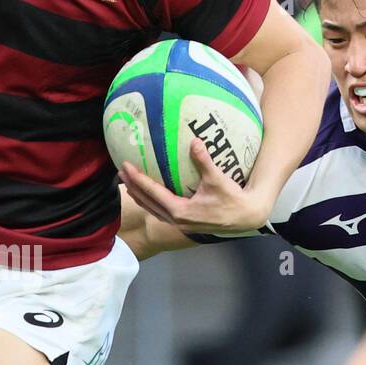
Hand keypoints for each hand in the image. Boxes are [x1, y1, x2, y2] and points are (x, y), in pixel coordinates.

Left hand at [119, 138, 270, 234]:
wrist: (245, 216)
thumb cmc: (232, 199)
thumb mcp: (218, 179)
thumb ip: (204, 161)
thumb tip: (194, 141)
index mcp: (180, 211)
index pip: (152, 193)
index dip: (137, 179)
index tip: (125, 166)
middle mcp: (176, 220)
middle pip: (146, 202)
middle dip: (132, 186)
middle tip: (121, 171)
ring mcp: (179, 223)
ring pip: (151, 209)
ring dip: (138, 195)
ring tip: (128, 182)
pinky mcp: (183, 223)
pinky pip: (159, 211)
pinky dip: (149, 201)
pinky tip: (146, 193)